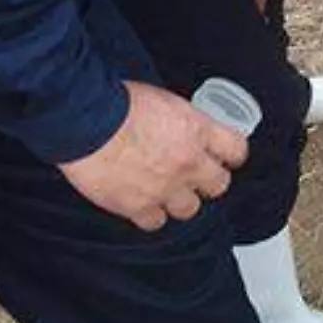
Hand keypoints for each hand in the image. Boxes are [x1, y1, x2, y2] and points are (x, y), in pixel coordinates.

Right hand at [58, 81, 247, 230]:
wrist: (86, 122)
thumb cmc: (116, 102)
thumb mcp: (163, 100)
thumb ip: (181, 121)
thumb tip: (182, 128)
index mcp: (198, 129)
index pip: (236, 149)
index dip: (231, 155)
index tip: (225, 158)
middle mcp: (189, 162)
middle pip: (218, 185)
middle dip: (208, 181)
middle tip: (195, 177)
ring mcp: (166, 188)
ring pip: (189, 209)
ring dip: (179, 201)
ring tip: (165, 191)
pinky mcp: (138, 206)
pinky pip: (155, 222)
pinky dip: (149, 215)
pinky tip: (141, 202)